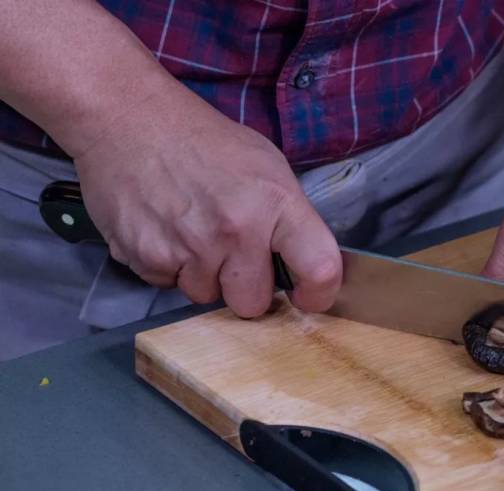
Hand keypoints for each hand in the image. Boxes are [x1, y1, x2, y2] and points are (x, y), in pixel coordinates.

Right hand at [74, 92, 341, 316]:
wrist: (128, 117)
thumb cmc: (203, 140)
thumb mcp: (266, 164)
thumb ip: (287, 217)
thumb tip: (300, 262)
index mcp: (275, 202)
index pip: (319, 269)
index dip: (318, 294)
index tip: (307, 296)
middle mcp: (235, 230)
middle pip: (252, 304)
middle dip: (244, 286)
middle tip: (232, 253)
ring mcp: (189, 247)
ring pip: (207, 297)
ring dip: (203, 275)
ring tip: (193, 230)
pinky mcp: (147, 257)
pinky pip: (168, 284)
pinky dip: (168, 265)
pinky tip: (166, 229)